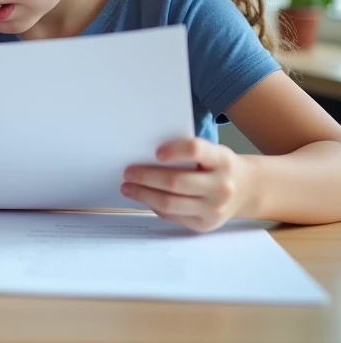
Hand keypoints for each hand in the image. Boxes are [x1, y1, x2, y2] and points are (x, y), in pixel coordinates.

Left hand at [121, 138, 253, 231]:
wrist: (247, 189)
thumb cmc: (218, 166)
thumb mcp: (212, 152)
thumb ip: (187, 153)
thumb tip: (143, 157)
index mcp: (222, 160)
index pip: (196, 150)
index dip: (175, 150)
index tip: (155, 152)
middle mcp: (221, 186)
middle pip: (176, 182)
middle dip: (146, 177)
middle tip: (127, 172)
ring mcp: (214, 209)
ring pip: (170, 203)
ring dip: (143, 195)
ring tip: (127, 188)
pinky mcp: (205, 225)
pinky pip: (173, 216)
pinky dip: (154, 206)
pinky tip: (145, 198)